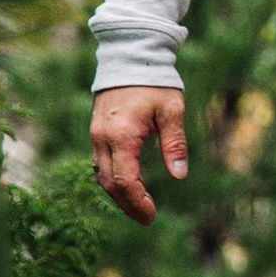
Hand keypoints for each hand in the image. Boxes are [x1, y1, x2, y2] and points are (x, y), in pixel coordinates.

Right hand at [89, 84, 188, 226]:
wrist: (130, 57)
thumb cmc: (154, 83)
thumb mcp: (172, 111)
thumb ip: (175, 144)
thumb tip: (179, 175)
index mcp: (122, 135)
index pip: (124, 180)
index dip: (137, 202)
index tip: (152, 216)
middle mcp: (103, 138)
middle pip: (109, 183)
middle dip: (127, 204)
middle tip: (147, 218)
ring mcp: (96, 136)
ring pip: (101, 176)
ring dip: (118, 195)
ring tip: (139, 208)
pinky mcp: (97, 133)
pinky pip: (100, 164)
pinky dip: (113, 180)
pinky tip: (129, 187)